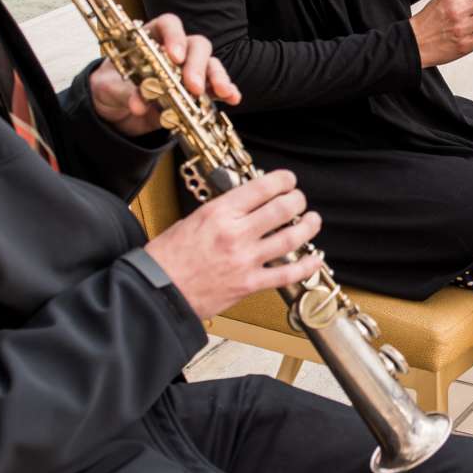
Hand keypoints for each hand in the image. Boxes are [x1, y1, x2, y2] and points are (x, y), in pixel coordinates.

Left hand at [89, 15, 239, 137]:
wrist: (115, 112)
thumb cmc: (112, 87)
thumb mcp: (110, 88)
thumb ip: (126, 92)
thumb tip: (139, 103)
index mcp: (151, 38)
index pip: (168, 25)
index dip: (174, 37)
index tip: (175, 56)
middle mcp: (174, 50)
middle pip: (195, 44)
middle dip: (197, 64)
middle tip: (193, 86)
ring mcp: (188, 70)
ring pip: (210, 64)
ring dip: (216, 77)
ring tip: (220, 92)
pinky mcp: (196, 91)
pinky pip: (215, 87)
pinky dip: (226, 91)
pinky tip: (232, 98)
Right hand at [145, 169, 321, 318]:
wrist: (158, 292)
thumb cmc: (167, 258)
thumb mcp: (191, 220)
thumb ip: (221, 212)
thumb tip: (244, 204)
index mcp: (219, 213)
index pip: (261, 188)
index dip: (282, 180)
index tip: (288, 180)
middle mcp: (236, 233)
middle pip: (282, 209)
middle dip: (297, 200)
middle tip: (299, 199)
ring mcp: (245, 259)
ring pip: (290, 238)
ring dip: (308, 227)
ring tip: (313, 220)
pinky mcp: (249, 284)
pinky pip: (287, 274)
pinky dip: (306, 266)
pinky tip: (314, 259)